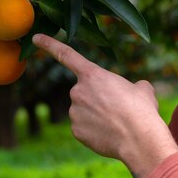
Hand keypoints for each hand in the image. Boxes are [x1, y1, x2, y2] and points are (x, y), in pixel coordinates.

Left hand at [32, 34, 177, 177]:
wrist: (139, 139)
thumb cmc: (142, 110)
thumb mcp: (142, 89)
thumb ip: (131, 85)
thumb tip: (135, 90)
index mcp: (93, 75)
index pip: (66, 55)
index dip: (49, 45)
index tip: (35, 38)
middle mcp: (78, 91)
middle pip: (85, 92)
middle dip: (98, 99)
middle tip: (118, 109)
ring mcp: (74, 112)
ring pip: (84, 111)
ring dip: (97, 116)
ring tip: (117, 123)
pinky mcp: (76, 131)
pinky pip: (84, 128)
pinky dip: (95, 131)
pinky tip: (110, 134)